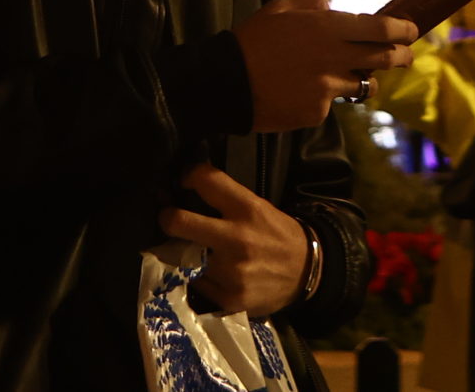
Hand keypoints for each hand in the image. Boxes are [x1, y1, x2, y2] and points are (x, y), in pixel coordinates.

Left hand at [160, 164, 310, 317]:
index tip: (183, 182)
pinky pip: (195, 282)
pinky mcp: (229, 298)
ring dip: (182, 252)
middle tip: (168, 219)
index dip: (188, 176)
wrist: (307, 272)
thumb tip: (184, 188)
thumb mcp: (258, 206)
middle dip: (167, 218)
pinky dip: (197, 276)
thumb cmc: (277, 235)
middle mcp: (237, 238)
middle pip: (179, 221)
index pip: (205, 179)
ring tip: (190, 250)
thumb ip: (224, 198)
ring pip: (182, 256)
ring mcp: (231, 272)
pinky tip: (209, 273)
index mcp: (248, 208)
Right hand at [232, 0, 416, 132]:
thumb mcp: (279, 9)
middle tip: (405, 56)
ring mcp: (328, 88)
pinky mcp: (318, 112)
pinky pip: (331, 104)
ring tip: (351, 77)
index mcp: (327, 28)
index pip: (380, 28)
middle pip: (384, 59)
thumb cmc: (251, 41)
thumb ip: (310, 3)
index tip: (411, 31)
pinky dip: (324, 98)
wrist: (227, 83)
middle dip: (401, 57)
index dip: (402, 30)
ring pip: (361, 85)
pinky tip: (302, 93)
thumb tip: (330, 1)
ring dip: (363, 80)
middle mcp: (334, 58)